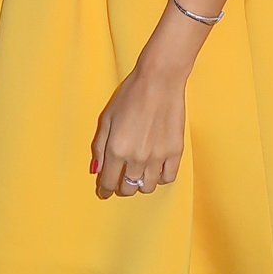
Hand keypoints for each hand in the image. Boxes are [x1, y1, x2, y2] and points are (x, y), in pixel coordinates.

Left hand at [91, 59, 185, 197]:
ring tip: (139, 174)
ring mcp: (157, 156)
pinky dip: (160, 178)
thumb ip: (99, 147)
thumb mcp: (107, 118)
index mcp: (117, 149)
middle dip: (121, 188)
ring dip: (140, 184)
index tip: (105, 192)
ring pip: (147, 187)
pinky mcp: (175, 152)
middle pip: (128, 188)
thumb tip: (98, 170)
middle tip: (121, 180)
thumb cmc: (130, 95)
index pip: (108, 182)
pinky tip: (156, 169)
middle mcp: (136, 157)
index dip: (105, 190)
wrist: (159, 81)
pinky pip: (168, 178)